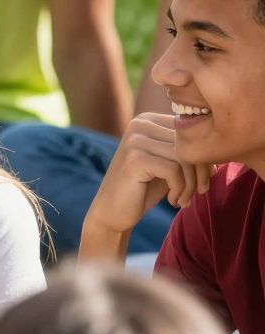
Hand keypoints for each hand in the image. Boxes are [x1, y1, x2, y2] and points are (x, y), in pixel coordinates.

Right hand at [88, 113, 210, 235]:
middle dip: (200, 172)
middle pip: (189, 142)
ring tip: (184, 199)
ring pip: (184, 157)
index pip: (191, 131)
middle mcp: (140, 124)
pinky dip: (180, 189)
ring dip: (191, 184)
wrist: (112, 213)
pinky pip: (174, 171)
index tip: (202, 182)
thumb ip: (189, 152)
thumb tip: (222, 149)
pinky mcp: (134, 159)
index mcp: (149, 120)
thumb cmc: (144, 189)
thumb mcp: (170, 165)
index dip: (204, 157)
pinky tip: (173, 201)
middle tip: (198, 193)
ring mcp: (135, 140)